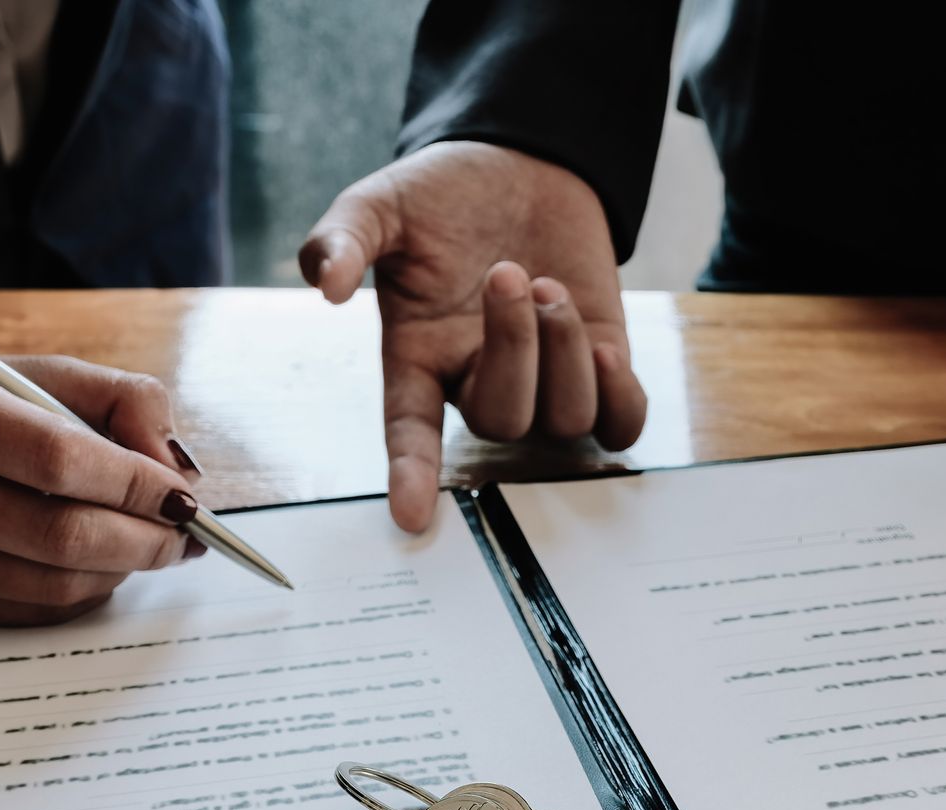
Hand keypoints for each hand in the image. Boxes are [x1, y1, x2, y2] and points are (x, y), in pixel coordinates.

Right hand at [0, 355, 204, 625]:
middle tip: (184, 533)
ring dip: (122, 571)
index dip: (136, 484)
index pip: (60, 461)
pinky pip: (26, 612)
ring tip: (151, 547)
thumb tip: (178, 468)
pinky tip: (102, 568)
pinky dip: (82, 594)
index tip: (184, 494)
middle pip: (61, 535)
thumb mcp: (19, 371)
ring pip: (50, 584)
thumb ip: (114, 400)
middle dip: (144, 540)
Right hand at [300, 142, 647, 530]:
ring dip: (565, 353)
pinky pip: (619, 422)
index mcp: (419, 358)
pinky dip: (619, 397)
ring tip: (550, 284)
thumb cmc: (443, 192)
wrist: (522, 159)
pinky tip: (605, 348)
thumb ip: (344, 238)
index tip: (409, 515)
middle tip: (509, 271)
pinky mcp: (599, 364)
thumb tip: (326, 283)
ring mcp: (542, 379)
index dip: (411, 474)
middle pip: (502, 421)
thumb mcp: (381, 204)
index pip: (411, 432)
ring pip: (562, 420)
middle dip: (514, 349)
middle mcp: (478, 380)